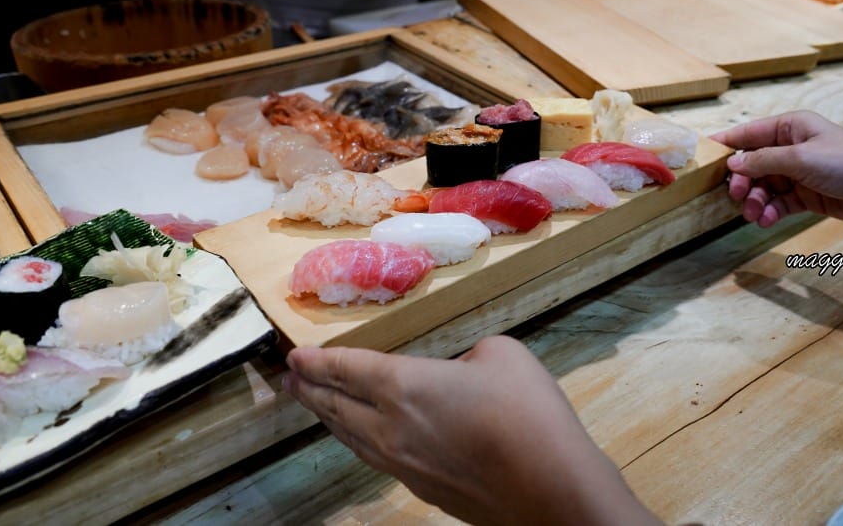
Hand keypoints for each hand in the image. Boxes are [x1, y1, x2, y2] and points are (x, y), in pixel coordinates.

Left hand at [284, 336, 661, 524]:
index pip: (347, 369)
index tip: (294, 356)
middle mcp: (390, 428)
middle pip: (337, 406)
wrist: (551, 489)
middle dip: (311, 390)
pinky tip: (366, 440)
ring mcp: (403, 465)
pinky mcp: (424, 490)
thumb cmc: (525, 412)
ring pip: (351, 438)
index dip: (317, 361)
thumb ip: (469, 355)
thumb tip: (460, 372)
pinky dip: (358, 441)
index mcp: (402, 386)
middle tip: (291, 380)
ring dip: (329, 419)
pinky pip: (375, 458)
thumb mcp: (501, 353)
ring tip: (316, 407)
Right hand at [710, 110, 842, 243]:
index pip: (748, 133)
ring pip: (764, 186)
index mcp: (790, 127)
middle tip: (738, 196)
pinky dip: (771, 212)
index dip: (726, 146)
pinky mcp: (808, 196)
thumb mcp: (800, 158)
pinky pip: (779, 203)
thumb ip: (763, 161)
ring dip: (756, 201)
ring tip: (755, 215)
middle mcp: (792, 147)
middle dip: (743, 181)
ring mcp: (800, 173)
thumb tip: (732, 163)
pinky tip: (768, 220)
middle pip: (753, 164)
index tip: (703, 161)